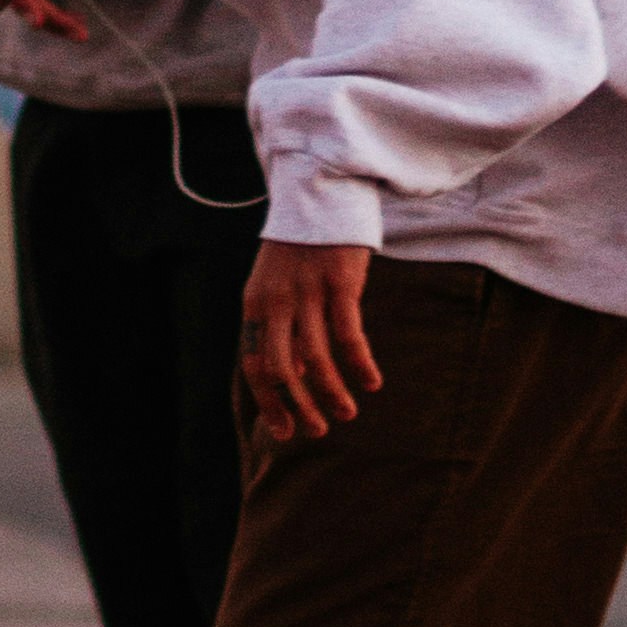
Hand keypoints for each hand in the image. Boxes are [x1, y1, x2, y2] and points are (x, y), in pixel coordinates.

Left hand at [240, 241, 381, 446]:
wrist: (319, 194)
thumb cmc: (299, 249)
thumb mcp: (275, 287)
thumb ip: (280, 329)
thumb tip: (297, 376)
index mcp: (255, 305)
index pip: (255, 365)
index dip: (270, 402)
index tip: (287, 432)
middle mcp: (276, 301)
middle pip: (282, 369)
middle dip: (300, 406)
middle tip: (319, 429)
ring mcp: (308, 291)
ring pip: (317, 357)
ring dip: (332, 392)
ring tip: (348, 412)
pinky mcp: (340, 281)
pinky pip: (348, 334)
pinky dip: (359, 364)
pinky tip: (371, 382)